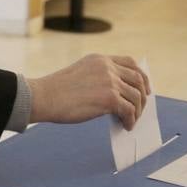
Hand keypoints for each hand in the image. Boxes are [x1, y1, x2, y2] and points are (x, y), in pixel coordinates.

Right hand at [29, 54, 149, 128]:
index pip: (130, 62)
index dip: (141, 76)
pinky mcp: (109, 98)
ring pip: (136, 97)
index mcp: (99, 60)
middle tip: (140, 108)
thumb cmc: (55, 91)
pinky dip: (130, 120)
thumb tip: (117, 97)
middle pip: (138, 79)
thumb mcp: (80, 74)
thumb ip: (98, 77)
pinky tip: (125, 126)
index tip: (144, 87)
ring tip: (130, 121)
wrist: (42, 97)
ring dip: (137, 111)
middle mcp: (107, 67)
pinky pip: (129, 111)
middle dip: (143, 95)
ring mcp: (109, 82)